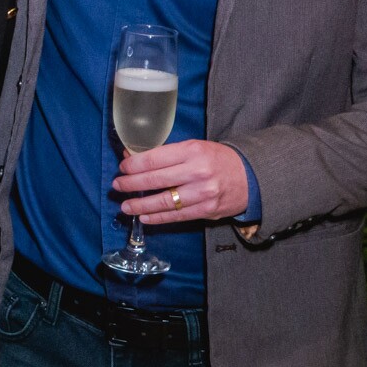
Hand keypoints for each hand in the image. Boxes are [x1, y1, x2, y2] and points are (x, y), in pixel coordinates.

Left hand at [114, 139, 248, 222]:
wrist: (250, 177)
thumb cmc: (216, 159)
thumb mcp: (194, 148)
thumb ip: (166, 154)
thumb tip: (132, 158)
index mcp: (192, 151)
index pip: (155, 159)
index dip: (134, 165)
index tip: (122, 168)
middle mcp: (197, 172)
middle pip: (156, 180)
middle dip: (131, 184)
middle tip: (117, 187)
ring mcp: (203, 193)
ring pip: (164, 202)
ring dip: (140, 205)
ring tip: (125, 206)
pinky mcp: (207, 210)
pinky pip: (176, 216)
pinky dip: (157, 218)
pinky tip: (144, 216)